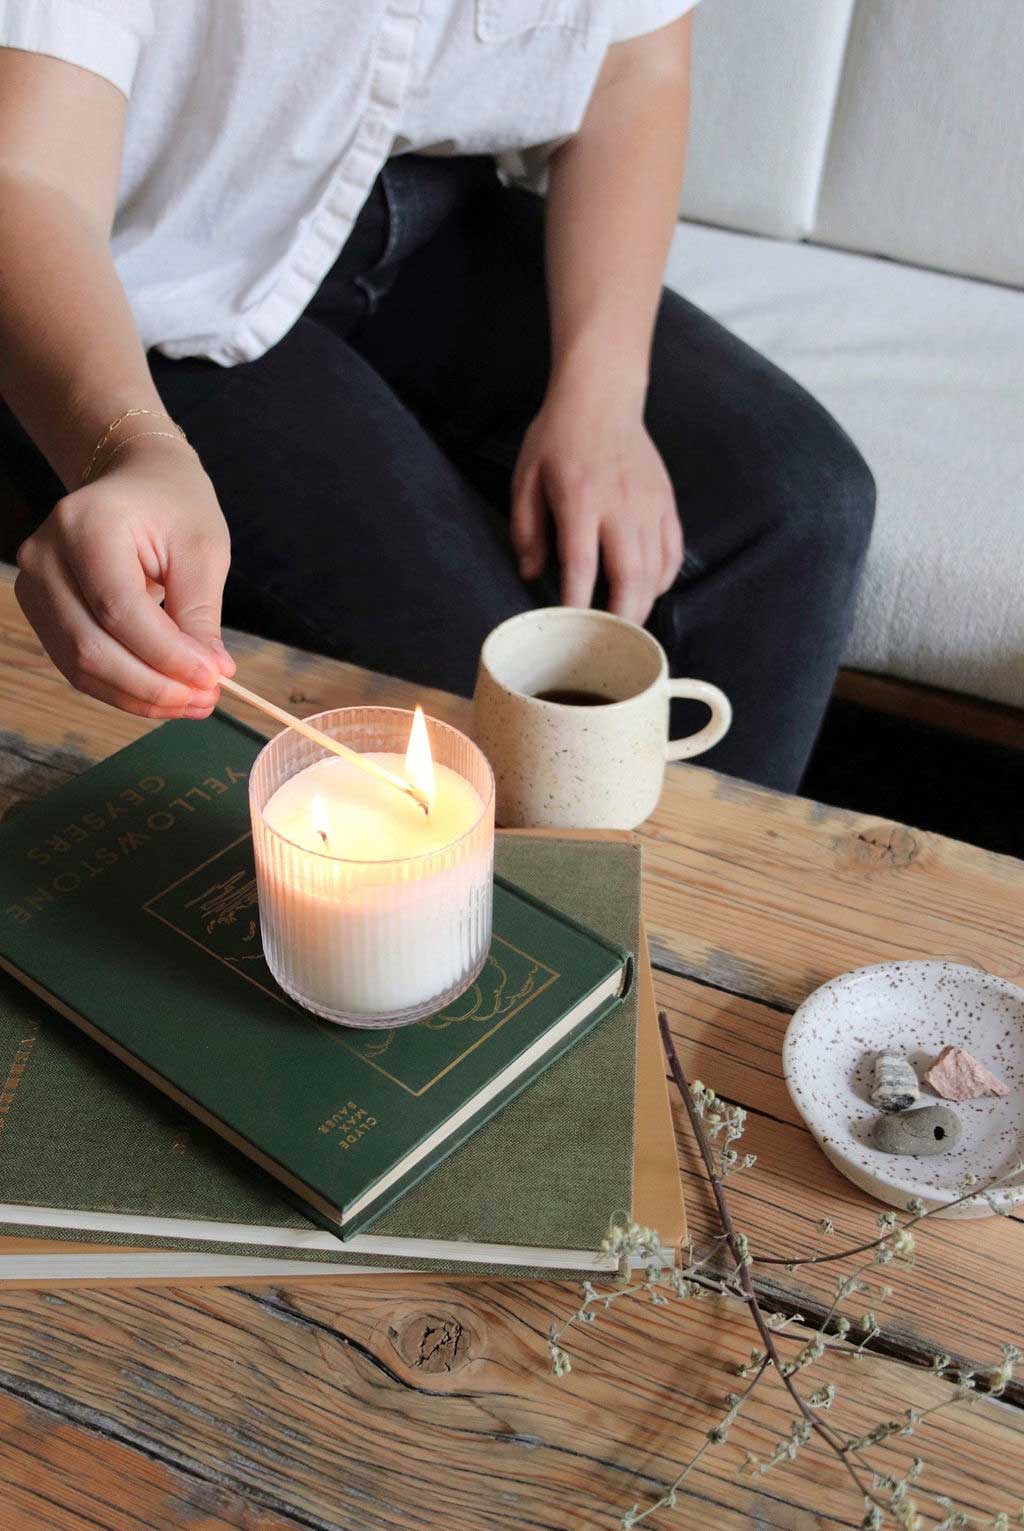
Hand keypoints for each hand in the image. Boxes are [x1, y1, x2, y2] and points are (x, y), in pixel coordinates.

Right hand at [15, 435, 235, 717]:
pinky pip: (77, 666)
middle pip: (90, 646)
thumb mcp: (202, 549)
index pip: (119, 609)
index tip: (214, 679)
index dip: (166, 655)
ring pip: (80, 666)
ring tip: (193, 702)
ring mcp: (34, 586)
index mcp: (86, 524)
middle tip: (208, 699)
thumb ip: (200, 614)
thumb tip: (208, 676)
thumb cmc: (173, 507)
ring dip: (139, 695)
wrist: (136, 481)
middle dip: (153, 685)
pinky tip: (164, 693)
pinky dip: (123, 689)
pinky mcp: (41, 612)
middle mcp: (45, 555)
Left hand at [511, 383, 682, 625]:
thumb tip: (530, 572)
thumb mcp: (525, 478)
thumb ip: (526, 528)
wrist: (602, 396)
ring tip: (626, 627)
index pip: (581, 564)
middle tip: (609, 644)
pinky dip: (663, 580)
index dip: (578, 602)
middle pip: (630, 575)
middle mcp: (620, 505)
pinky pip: (673, 552)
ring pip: (656, 570)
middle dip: (621, 618)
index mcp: (580, 499)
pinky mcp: (666, 502)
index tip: (571, 630)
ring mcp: (649, 505)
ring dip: (642, 605)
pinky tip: (647, 592)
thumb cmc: (558, 437)